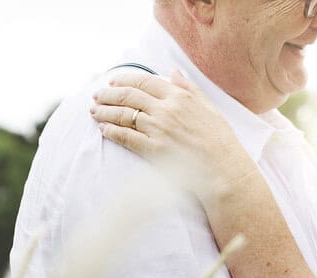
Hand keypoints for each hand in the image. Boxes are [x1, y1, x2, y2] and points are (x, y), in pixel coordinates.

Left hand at [90, 70, 255, 198]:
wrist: (223, 168)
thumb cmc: (219, 139)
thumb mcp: (208, 106)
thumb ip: (188, 87)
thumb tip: (173, 71)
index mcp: (179, 96)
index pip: (144, 81)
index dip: (124, 79)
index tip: (112, 81)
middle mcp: (165, 110)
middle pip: (128, 96)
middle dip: (108, 94)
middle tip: (96, 95)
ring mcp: (157, 130)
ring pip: (123, 115)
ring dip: (105, 112)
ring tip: (94, 111)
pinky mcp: (152, 150)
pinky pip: (126, 138)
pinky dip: (112, 132)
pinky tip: (104, 130)